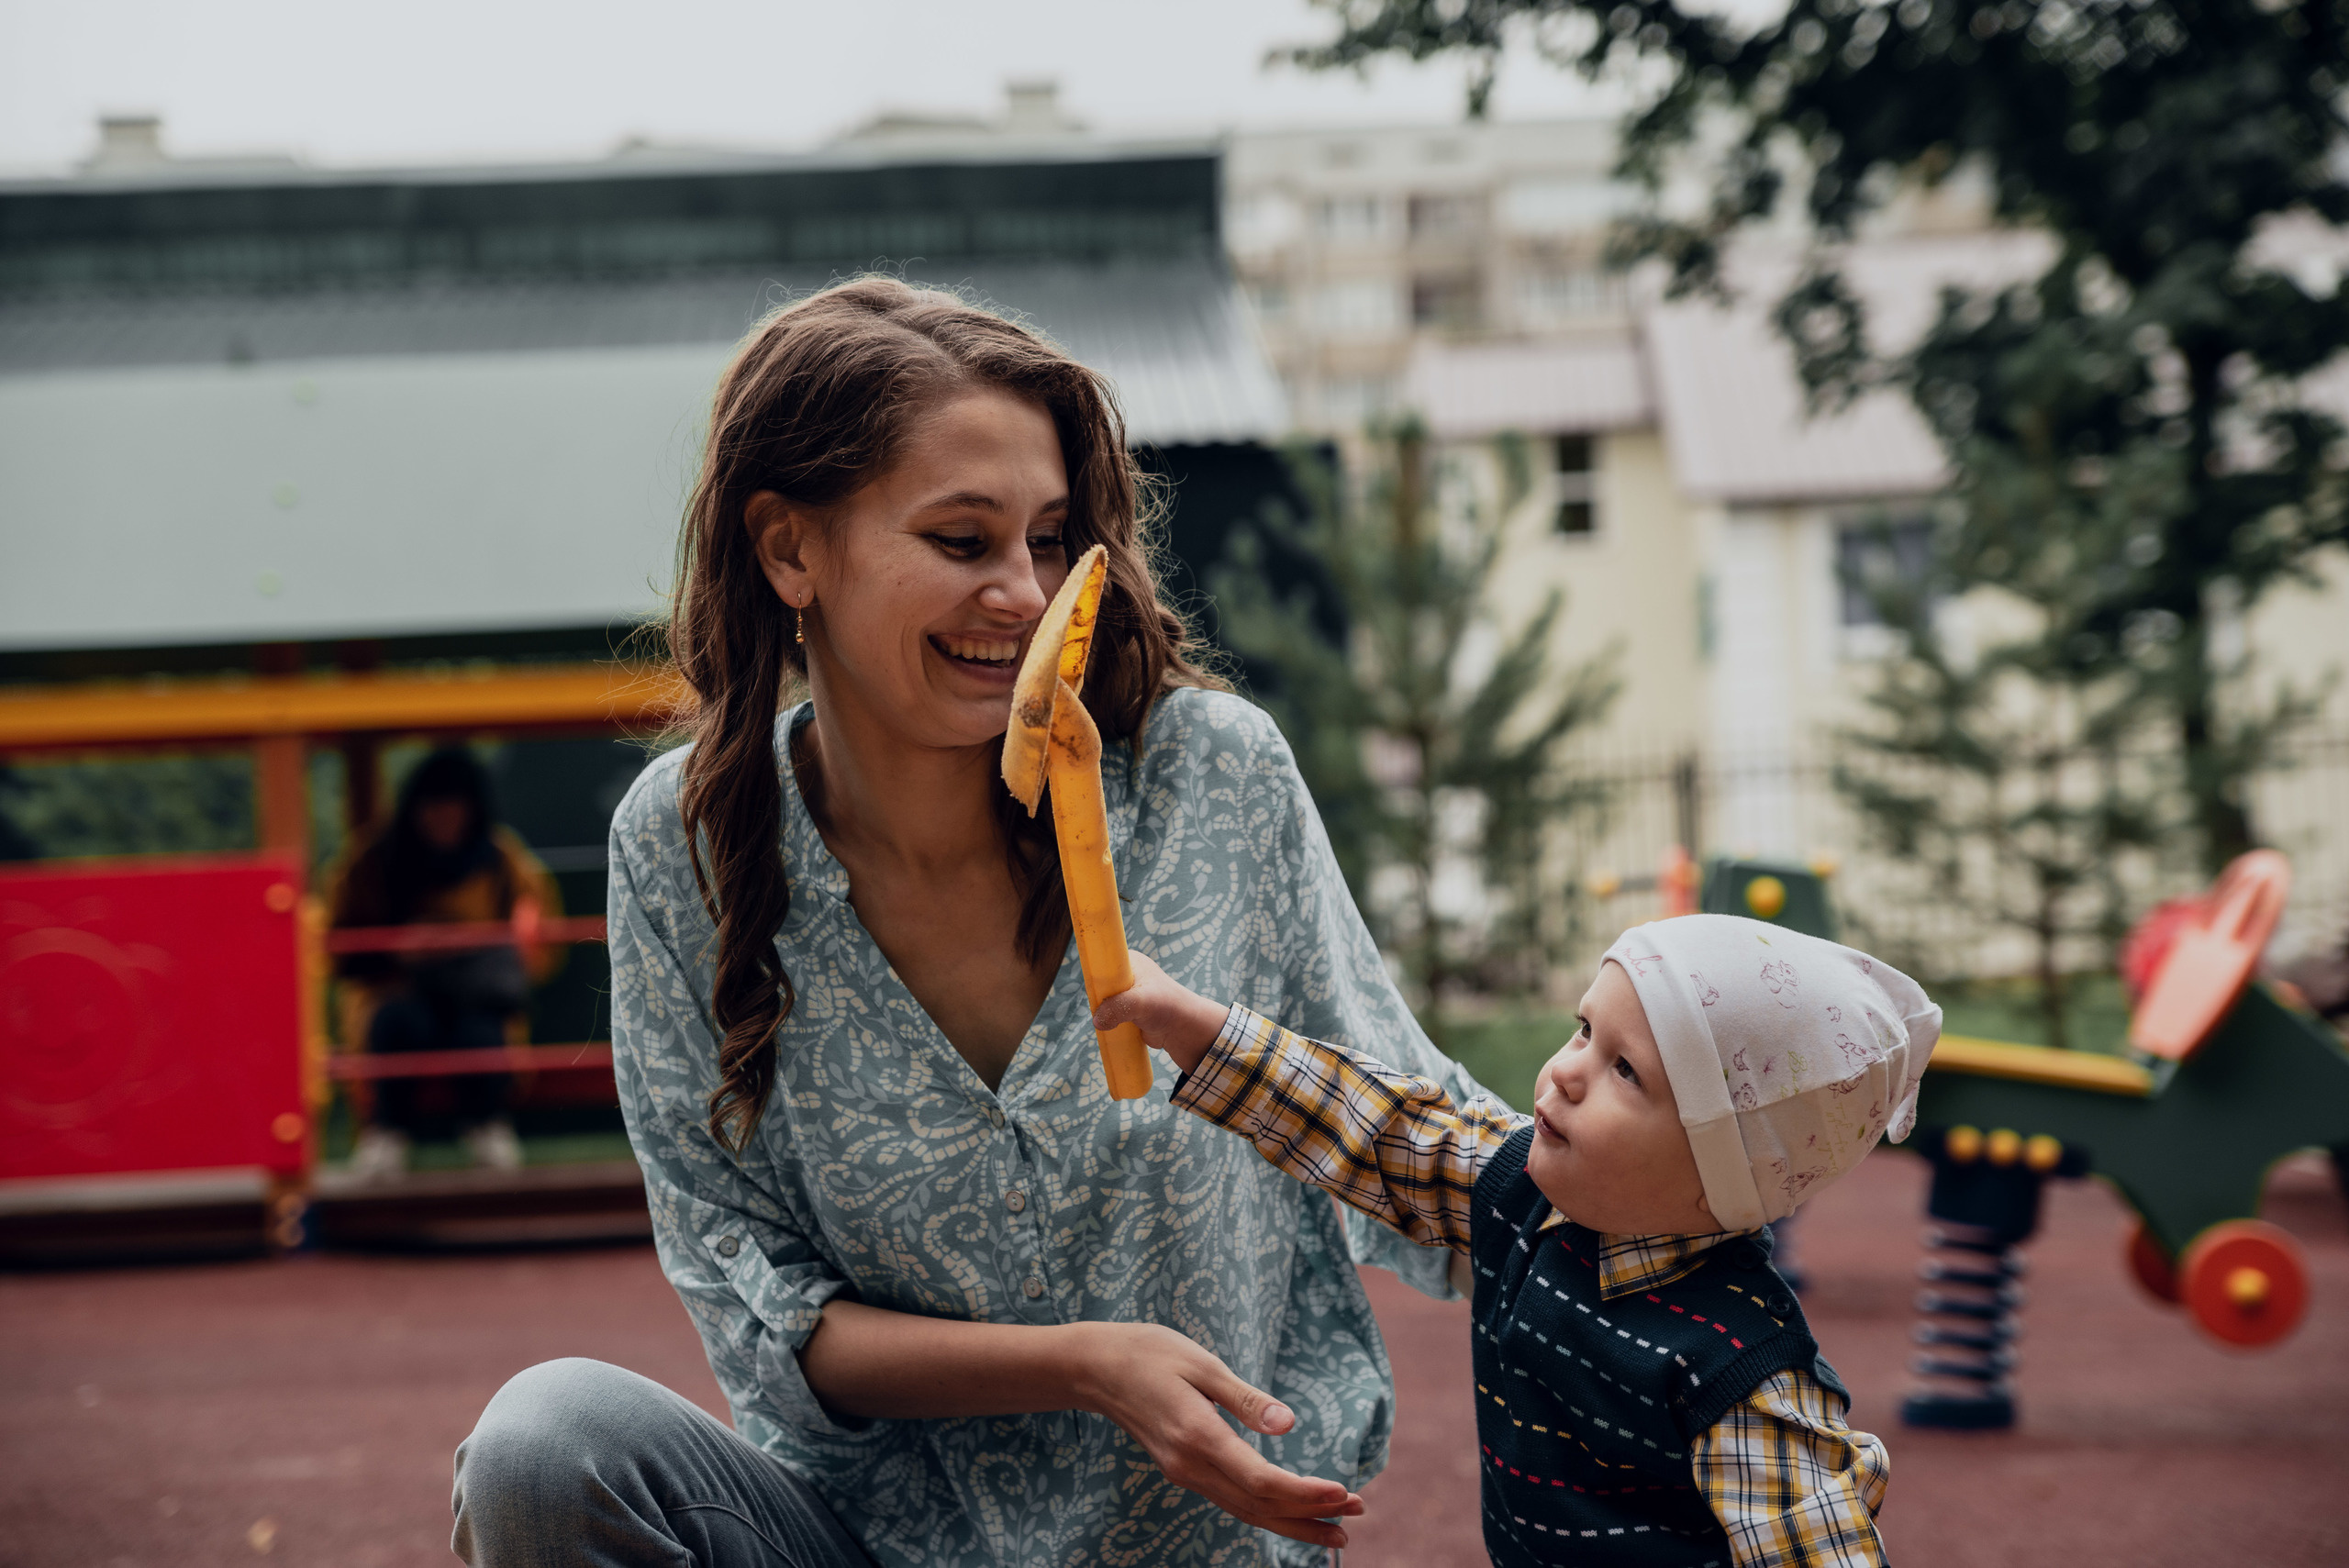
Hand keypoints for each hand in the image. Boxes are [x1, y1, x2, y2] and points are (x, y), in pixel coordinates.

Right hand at [1071, 1321, 1363, 1549]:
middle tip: (1357, 1512)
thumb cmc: (1150, 1354)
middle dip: (1310, 1514)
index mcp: (1198, 1438)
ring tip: (1337, 1526)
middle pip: (1259, 1507)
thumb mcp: (1201, 1364)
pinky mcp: (1184, 1470)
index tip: (1344, 1492)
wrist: (1096, 1368)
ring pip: (1246, 1511)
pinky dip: (1267, 1511)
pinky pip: (1232, 1501)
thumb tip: (1287, 1424)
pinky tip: (1291, 1512)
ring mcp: (1185, 1473)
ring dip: (1293, 1521)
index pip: (1261, 1482)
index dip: (1305, 1494)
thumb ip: (1245, 1398)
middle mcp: (1191, 1467)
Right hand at [1093, 952, 1229, 1074]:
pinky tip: (1112, 1027)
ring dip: (1104, 1012)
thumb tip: (1097, 1021)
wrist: (1184, 1029)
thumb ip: (1118, 1008)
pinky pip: (1109, 1014)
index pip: (1102, 962)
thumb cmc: (1168, 1007)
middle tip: (1104, 1010)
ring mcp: (1126, 993)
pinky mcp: (1127, 1010)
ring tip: (1113, 1020)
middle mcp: (1126, 974)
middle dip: (1099, 998)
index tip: (1094, 991)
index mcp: (1129, 961)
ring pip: (1103, 1002)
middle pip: (1099, 984)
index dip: (1095, 975)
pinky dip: (1109, 1021)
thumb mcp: (1141, 1002)